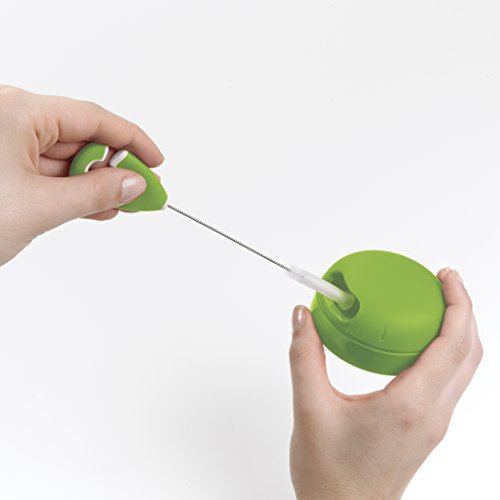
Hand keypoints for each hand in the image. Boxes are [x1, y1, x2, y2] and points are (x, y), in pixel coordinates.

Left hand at [0, 85, 163, 265]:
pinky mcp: (6, 168)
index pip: (93, 118)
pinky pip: (52, 174)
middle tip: (146, 190)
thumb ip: (95, 192)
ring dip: (99, 184)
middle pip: (82, 138)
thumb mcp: (41, 206)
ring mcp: (8, 145)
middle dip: (117, 168)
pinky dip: (77, 192)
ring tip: (127, 203)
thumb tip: (132, 183)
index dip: (132, 140)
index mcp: (17, 113)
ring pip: (69, 159)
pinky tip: (101, 206)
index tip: (156, 160)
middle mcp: (12, 121)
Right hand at [289, 268, 481, 499]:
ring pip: (465, 369)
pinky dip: (446, 351)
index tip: (444, 275)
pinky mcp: (426, 427)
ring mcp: (433, 423)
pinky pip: (450, 381)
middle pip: (470, 353)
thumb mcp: (309, 408)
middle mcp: (432, 414)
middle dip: (463, 310)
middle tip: (440, 281)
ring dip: (458, 331)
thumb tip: (303, 317)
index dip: (457, 304)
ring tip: (433, 304)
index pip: (452, 345)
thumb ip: (304, 356)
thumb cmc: (330, 476)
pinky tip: (416, 341)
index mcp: (410, 406)